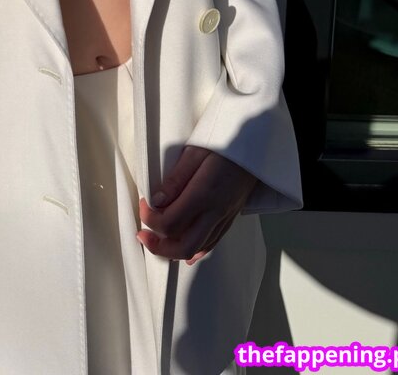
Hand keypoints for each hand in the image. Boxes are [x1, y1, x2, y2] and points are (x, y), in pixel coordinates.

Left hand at [136, 145, 257, 264]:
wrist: (254, 147)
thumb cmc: (223, 144)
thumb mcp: (194, 153)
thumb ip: (175, 179)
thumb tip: (156, 201)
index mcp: (204, 194)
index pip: (171, 223)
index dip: (150, 219)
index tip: (144, 204)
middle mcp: (215, 212)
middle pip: (184, 246)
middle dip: (158, 247)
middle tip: (143, 234)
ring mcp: (225, 218)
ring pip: (198, 249)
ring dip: (173, 251)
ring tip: (156, 241)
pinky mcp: (230, 218)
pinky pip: (212, 243)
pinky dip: (195, 251)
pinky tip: (185, 252)